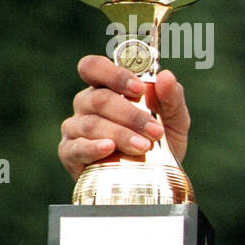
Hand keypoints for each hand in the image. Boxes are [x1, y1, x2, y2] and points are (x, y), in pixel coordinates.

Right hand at [59, 55, 189, 180]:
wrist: (155, 177)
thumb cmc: (160, 141)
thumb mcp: (174, 119)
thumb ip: (172, 98)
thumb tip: (166, 76)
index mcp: (107, 87)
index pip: (94, 67)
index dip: (113, 74)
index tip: (139, 89)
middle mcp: (87, 104)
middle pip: (98, 99)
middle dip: (130, 115)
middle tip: (155, 131)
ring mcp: (75, 128)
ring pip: (91, 124)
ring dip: (120, 134)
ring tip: (144, 146)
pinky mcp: (70, 153)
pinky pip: (76, 147)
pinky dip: (93, 147)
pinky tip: (109, 148)